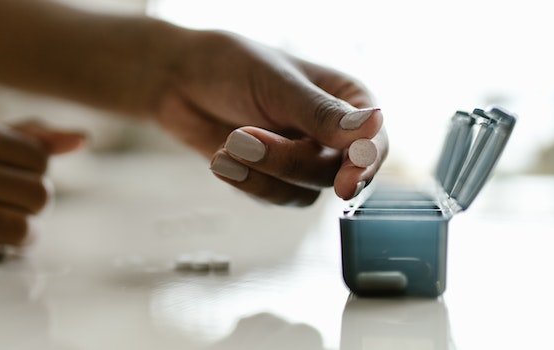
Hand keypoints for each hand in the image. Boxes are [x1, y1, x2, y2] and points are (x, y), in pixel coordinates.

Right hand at [0, 113, 84, 264]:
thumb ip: (25, 136)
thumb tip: (82, 139)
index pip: (38, 158)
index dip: (39, 172)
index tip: (20, 176)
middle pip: (37, 195)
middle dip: (36, 204)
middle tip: (20, 204)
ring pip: (20, 228)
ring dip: (26, 233)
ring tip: (14, 226)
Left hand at [156, 30, 387, 205]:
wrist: (180, 80)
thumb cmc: (232, 66)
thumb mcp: (278, 84)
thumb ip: (321, 114)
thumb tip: (370, 130)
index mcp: (347, 99)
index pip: (372, 142)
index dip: (364, 165)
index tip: (347, 184)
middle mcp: (333, 134)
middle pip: (335, 173)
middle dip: (286, 160)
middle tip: (241, 137)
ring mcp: (304, 159)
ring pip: (304, 192)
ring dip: (262, 173)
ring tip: (227, 142)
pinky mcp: (275, 179)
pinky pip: (274, 197)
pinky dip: (246, 181)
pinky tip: (220, 158)